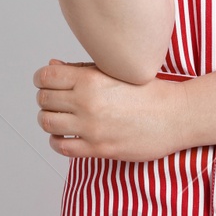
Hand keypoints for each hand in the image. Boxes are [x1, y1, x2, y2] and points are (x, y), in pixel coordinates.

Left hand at [34, 58, 187, 162]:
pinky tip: (65, 136)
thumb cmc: (147, 91)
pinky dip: (57, 141)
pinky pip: (62, 147)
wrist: (174, 115)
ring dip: (48, 119)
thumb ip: (80, 69)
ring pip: (47, 123)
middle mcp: (87, 102)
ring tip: (58, 117)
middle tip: (52, 99)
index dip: (41, 78)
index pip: (45, 77)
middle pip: (44, 99)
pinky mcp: (99, 149)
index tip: (44, 82)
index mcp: (89, 79)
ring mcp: (91, 127)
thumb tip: (51, 67)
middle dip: (44, 98)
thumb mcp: (113, 71)